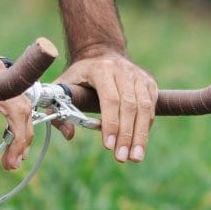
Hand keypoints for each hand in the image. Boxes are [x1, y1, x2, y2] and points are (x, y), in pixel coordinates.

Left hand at [60, 48, 162, 164]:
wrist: (101, 52)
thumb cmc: (80, 75)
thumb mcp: (63, 86)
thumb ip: (59, 109)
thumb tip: (69, 134)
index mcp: (101, 70)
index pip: (110, 99)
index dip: (110, 123)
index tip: (108, 146)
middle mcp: (123, 70)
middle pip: (129, 106)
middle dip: (126, 135)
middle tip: (122, 158)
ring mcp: (138, 76)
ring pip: (144, 107)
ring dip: (140, 135)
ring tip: (135, 157)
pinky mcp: (149, 82)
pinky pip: (151, 107)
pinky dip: (146, 125)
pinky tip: (140, 142)